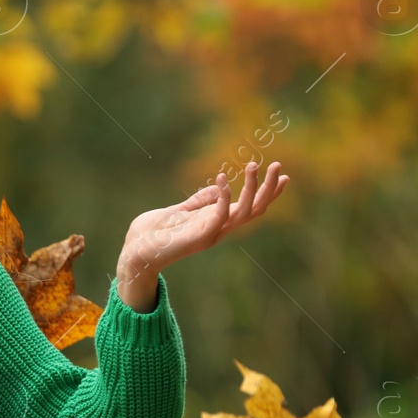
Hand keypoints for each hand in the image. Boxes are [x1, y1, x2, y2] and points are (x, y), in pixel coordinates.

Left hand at [115, 161, 289, 308]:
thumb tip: (217, 188)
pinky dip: (224, 198)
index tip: (283, 176)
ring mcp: (210, 234)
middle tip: (276, 166)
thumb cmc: (153, 233)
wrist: (134, 252)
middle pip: (254, 210)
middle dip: (268, 188)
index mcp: (216, 222)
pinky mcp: (198, 237)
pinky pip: (219, 217)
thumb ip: (199, 202)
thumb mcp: (179, 211)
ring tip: (253, 165)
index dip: (267, 193)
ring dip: (252, 188)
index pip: (250, 208)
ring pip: (243, 212)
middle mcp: (218, 229)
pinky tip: (222, 179)